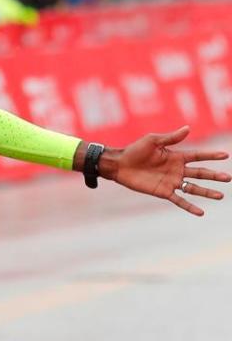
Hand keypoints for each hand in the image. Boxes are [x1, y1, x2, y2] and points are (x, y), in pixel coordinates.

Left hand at [109, 126, 229, 215]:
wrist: (120, 165)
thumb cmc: (135, 150)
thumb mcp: (153, 141)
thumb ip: (171, 137)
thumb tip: (188, 128)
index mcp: (176, 156)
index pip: (198, 156)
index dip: (211, 156)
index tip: (225, 155)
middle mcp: (177, 170)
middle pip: (200, 173)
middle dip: (214, 176)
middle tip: (228, 178)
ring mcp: (171, 182)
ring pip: (194, 188)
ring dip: (207, 192)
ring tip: (221, 196)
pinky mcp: (163, 192)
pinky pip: (179, 200)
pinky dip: (189, 206)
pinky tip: (201, 212)